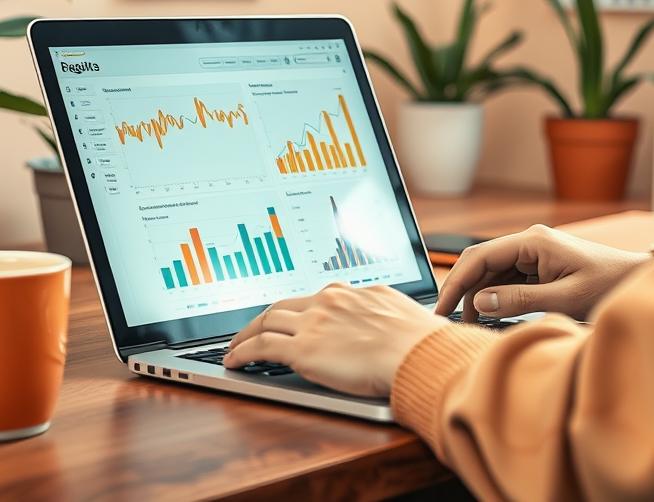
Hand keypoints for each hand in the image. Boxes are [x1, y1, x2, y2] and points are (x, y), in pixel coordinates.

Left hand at [224, 283, 448, 397]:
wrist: (419, 353)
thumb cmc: (420, 341)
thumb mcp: (400, 314)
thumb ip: (383, 316)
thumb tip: (389, 324)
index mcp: (352, 293)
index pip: (313, 298)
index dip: (295, 311)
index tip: (289, 319)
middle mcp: (328, 301)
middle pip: (283, 305)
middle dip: (262, 319)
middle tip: (250, 331)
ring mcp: (313, 323)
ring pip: (266, 321)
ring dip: (245, 335)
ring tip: (234, 347)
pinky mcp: (303, 349)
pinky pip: (261, 347)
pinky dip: (242, 352)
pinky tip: (233, 361)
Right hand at [436, 224, 650, 321]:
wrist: (638, 281)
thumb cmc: (609, 287)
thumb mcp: (565, 300)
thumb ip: (520, 300)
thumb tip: (481, 301)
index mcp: (532, 241)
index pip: (478, 258)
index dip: (455, 284)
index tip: (441, 310)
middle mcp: (529, 241)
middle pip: (480, 261)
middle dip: (461, 288)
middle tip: (448, 319)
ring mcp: (533, 252)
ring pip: (491, 271)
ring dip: (477, 294)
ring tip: (470, 323)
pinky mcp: (539, 264)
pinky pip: (506, 277)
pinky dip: (494, 294)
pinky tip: (490, 313)